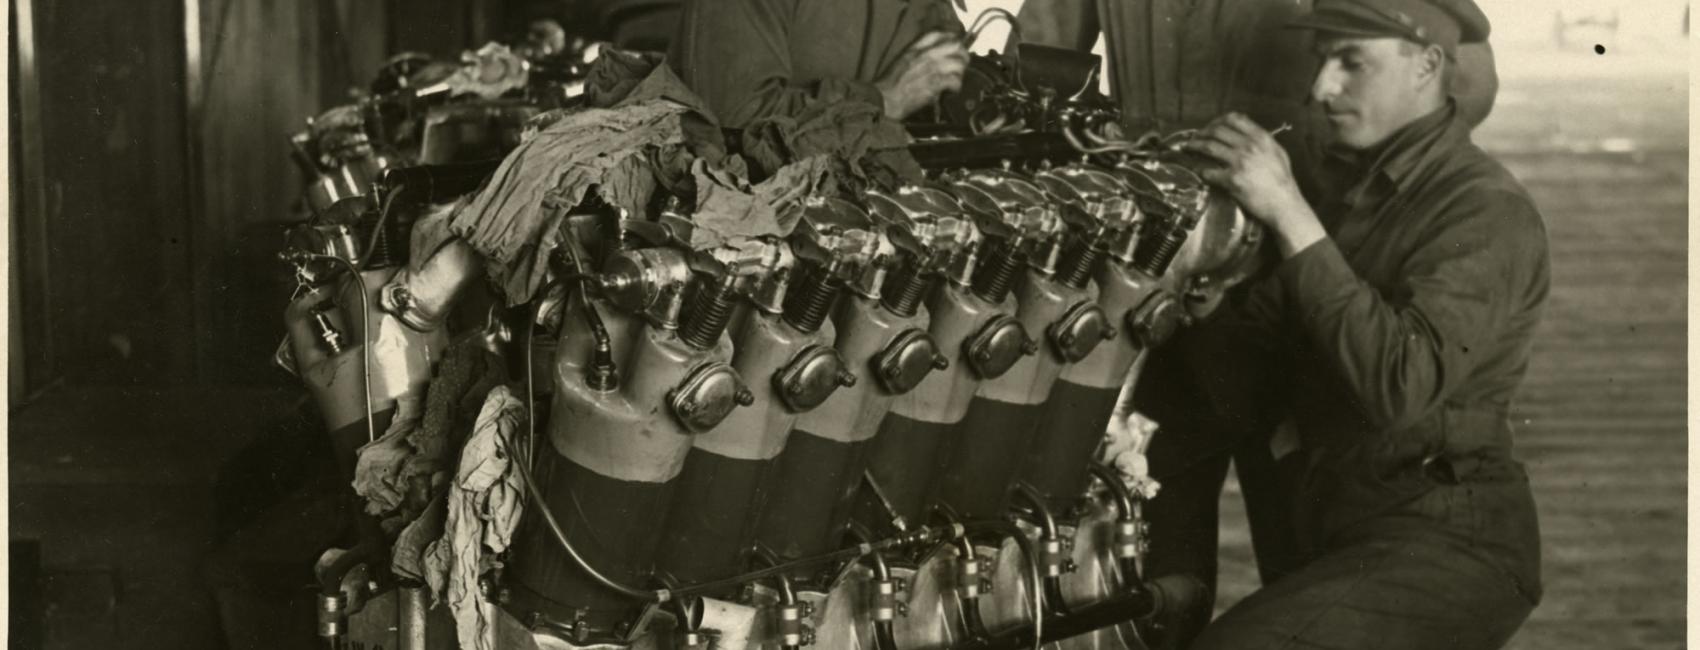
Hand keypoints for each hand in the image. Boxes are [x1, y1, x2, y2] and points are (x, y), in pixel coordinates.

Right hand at [875, 31, 968, 119]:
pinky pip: (955, 80)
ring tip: (955, 80)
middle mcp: (926, 55)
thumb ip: (917, 54)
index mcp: (916, 48)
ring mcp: (932, 68)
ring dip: (960, 73)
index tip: (954, 45)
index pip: (939, 34)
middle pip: (955, 46)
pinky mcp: (935, 83)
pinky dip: (956, 86)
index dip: (950, 38)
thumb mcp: (902, 60)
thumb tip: (934, 55)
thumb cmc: (891, 83)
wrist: (885, 99)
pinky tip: (951, 90)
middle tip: (961, 65)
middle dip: (962, 55)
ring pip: (958, 63)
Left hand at [1179, 113, 1325, 256]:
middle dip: (1202, 132)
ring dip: (1194, 146)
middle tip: (1194, 138)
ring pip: (1209, 147)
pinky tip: (1197, 170)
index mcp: (1261, 137)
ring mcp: (1239, 162)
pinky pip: (1209, 171)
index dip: (1218, 120)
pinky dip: (1200, 170)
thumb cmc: (1282, 180)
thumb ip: (1261, 139)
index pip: (1234, 119)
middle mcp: (1249, 146)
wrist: (1284, 203)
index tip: (1210, 126)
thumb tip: (1244, 130)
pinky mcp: (1231, 179)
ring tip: (1187, 148)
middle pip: (1217, 131)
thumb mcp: (1277, 152)